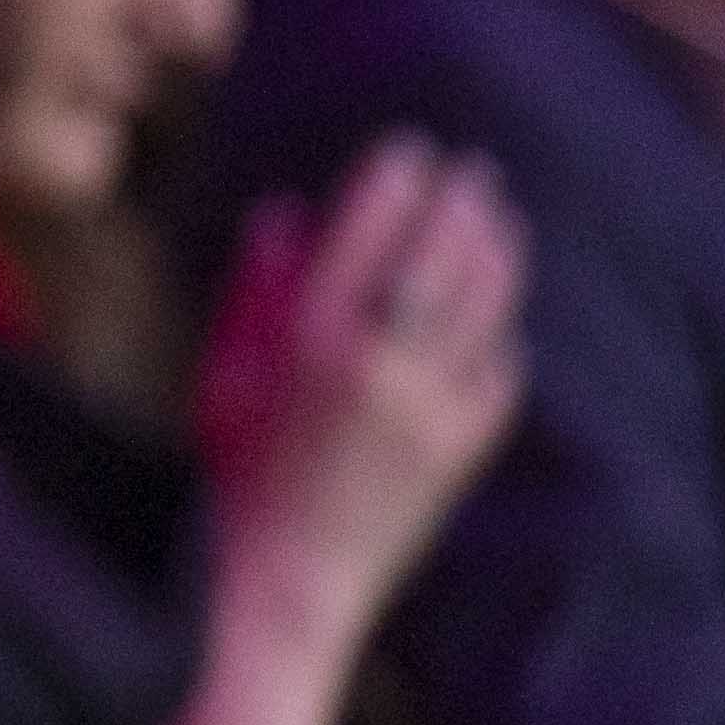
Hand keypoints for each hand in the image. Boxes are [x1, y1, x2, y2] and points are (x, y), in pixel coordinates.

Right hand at [199, 139, 528, 648]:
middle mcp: (379, 363)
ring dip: (497, 257)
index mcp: (310, 337)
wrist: (290, 576)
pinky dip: (500, 338)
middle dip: (460, 206)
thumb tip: (287, 214)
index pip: (368, 233)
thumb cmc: (236, 472)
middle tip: (472, 169)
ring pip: (481, 311)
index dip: (393, 184)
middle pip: (439, 260)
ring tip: (501, 220)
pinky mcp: (464, 449)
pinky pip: (498, 375)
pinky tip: (497, 320)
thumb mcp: (224, 372)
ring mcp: (431, 408)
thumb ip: (255, 289)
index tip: (409, 149)